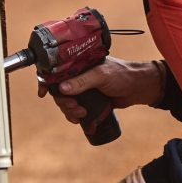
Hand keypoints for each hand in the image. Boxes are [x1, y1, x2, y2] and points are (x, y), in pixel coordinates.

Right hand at [39, 56, 163, 124]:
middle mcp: (78, 74)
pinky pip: (74, 108)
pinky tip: (79, 119)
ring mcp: (83, 88)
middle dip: (63, 101)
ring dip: (69, 110)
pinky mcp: (89, 99)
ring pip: (66, 101)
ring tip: (81, 114)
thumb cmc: (122, 75)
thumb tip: (62, 88)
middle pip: (58, 89)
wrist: (139, 88)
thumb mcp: (101, 76)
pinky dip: (74, 115)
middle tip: (74, 107)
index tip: (42, 93)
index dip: (46, 80)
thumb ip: (82, 81)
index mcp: (79, 63)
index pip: (56, 70)